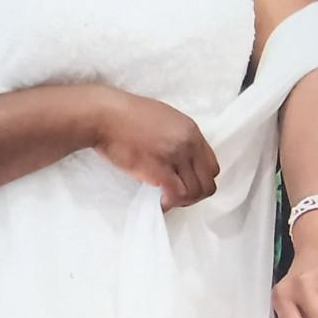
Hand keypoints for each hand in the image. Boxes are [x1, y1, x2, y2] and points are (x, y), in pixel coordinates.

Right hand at [90, 87, 218, 210]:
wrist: (105, 115)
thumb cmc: (127, 116)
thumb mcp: (164, 119)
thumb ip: (177, 138)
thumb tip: (179, 162)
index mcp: (191, 130)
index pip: (212, 166)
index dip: (200, 180)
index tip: (184, 183)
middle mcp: (189, 143)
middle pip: (208, 182)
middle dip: (194, 195)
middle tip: (176, 196)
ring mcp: (176, 156)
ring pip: (195, 192)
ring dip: (182, 201)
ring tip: (166, 199)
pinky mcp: (159, 169)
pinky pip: (177, 194)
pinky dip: (170, 203)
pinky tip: (160, 202)